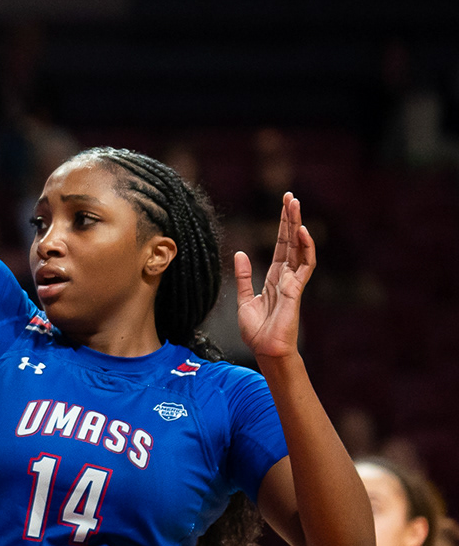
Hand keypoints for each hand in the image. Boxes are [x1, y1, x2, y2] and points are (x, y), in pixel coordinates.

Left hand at [234, 192, 314, 361]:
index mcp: (275, 277)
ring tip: (294, 204)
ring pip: (299, 247)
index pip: (281, 246)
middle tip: (289, 196)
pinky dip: (305, 248)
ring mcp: (294, 282)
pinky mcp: (297, 290)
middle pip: (290, 241)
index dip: (282, 226)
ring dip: (297, 225)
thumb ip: (244, 277)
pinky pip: (304, 265)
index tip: (283, 206)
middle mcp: (287, 276)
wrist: (266, 350)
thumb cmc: (258, 331)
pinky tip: (302, 232)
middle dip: (290, 219)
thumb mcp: (245, 300)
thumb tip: (240, 254)